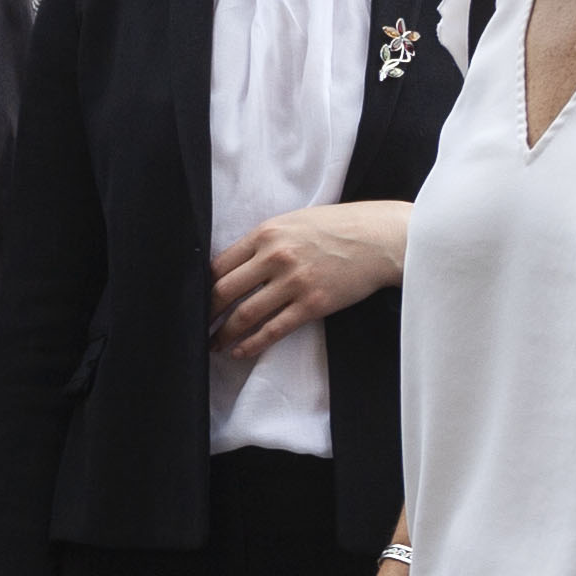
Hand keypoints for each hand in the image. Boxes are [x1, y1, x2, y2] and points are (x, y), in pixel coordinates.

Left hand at [211, 200, 406, 365]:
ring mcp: (294, 282)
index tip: (197, 301)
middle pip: (224, 291)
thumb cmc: (337, 227)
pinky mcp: (312, 305)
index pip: (220, 265)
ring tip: (214, 345)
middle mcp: (275, 257)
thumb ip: (265, 242)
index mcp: (266, 233)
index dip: (203, 287)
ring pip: (245, 315)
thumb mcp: (294, 222)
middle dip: (206, 314)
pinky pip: (273, 330)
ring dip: (224, 334)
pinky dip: (251, 345)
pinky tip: (239, 352)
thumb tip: (236, 267)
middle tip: (197, 327)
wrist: (378, 238)